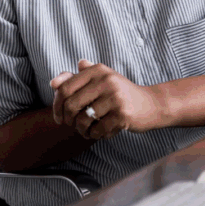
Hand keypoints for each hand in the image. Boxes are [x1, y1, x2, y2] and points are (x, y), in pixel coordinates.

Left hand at [49, 60, 167, 138]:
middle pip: (71, 105)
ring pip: (83, 120)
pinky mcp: (122, 114)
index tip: (58, 117)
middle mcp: (106, 80)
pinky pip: (98, 130)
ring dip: (82, 130)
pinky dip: (96, 135)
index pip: (65, 87)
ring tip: (88, 130)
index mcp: (97, 70)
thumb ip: (77, 78)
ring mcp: (115, 97)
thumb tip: (53, 82)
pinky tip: (101, 132)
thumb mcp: (100, 80)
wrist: (151, 104)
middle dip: (68, 120)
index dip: (56, 105)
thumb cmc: (121, 93)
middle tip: (73, 126)